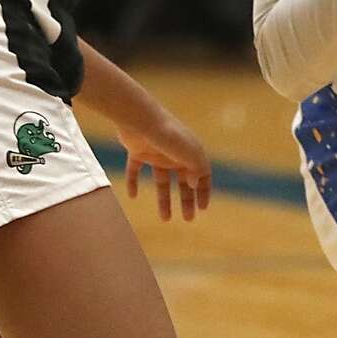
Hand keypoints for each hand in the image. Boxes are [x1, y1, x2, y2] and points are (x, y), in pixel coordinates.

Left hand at [120, 107, 211, 221]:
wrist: (140, 118)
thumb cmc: (169, 135)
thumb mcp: (190, 153)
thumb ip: (197, 169)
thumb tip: (195, 184)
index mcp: (190, 152)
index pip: (202, 175)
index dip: (204, 191)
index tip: (202, 208)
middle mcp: (175, 154)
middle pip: (183, 182)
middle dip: (187, 200)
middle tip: (188, 218)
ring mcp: (156, 153)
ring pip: (161, 181)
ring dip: (164, 200)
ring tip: (165, 219)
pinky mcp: (137, 151)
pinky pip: (135, 170)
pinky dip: (133, 183)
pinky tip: (132, 196)